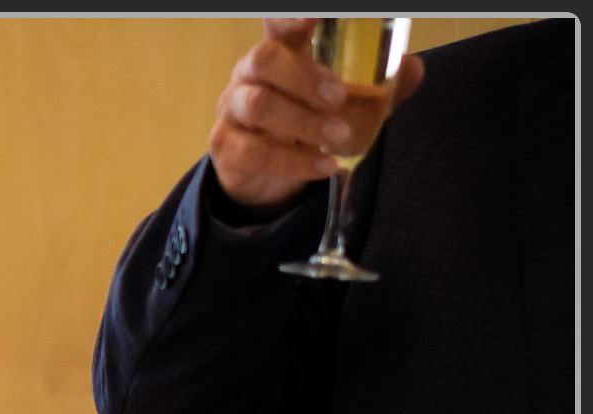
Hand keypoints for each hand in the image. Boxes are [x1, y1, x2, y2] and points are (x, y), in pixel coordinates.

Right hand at [210, 19, 425, 213]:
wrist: (265, 172)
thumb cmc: (304, 120)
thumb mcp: (343, 101)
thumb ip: (376, 85)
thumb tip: (412, 68)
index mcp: (280, 53)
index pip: (278, 25)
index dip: (291, 19)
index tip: (315, 18)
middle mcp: (249, 74)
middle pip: (263, 60)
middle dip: (305, 77)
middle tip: (340, 98)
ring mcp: (233, 109)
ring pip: (258, 106)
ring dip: (304, 122)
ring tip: (339, 138)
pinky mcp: (225, 147)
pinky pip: (254, 152)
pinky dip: (294, 162)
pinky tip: (324, 167)